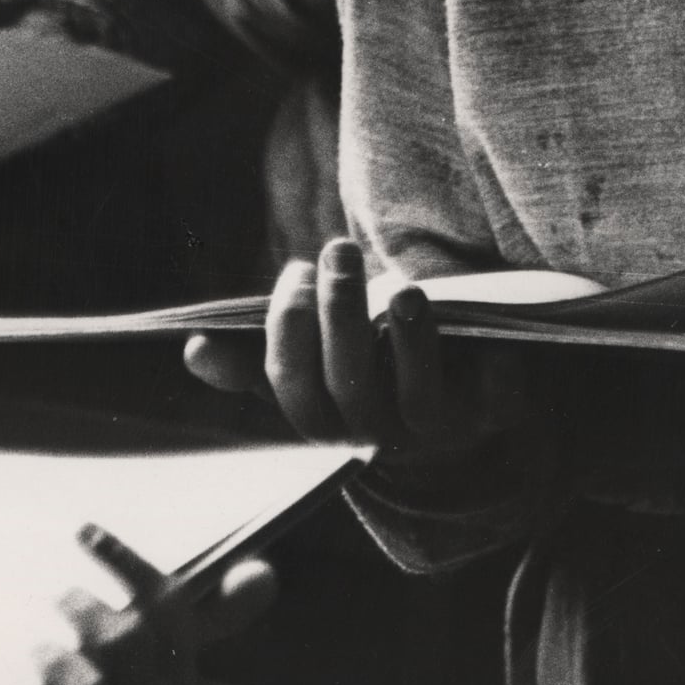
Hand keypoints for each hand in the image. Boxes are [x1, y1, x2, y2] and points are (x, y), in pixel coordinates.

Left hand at [2, 527, 276, 684]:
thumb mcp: (145, 648)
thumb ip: (202, 614)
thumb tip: (264, 573)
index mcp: (176, 678)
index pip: (167, 607)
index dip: (128, 563)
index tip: (82, 531)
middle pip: (126, 641)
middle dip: (86, 610)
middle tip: (58, 598)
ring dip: (54, 661)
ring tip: (35, 649)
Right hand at [183, 237, 533, 457]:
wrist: (447, 426)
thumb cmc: (362, 374)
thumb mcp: (310, 371)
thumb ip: (256, 362)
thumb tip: (193, 350)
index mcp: (323, 421)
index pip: (294, 381)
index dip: (291, 325)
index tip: (297, 269)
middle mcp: (373, 434)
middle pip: (351, 379)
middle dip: (341, 311)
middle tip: (340, 249)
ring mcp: (433, 431)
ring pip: (417, 395)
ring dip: (411, 339)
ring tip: (406, 289)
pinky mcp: (488, 417)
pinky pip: (491, 396)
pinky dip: (489, 362)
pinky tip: (479, 323)